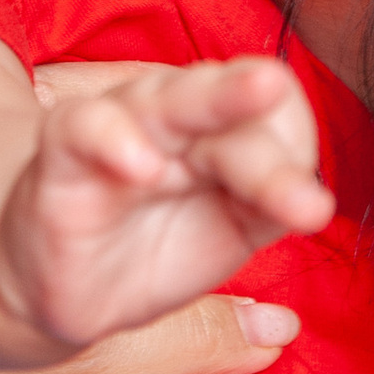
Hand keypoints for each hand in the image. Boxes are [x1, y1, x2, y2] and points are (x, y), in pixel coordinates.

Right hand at [0, 55, 332, 348]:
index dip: (294, 145)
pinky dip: (114, 138)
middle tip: (278, 88)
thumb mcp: (227, 235)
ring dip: (209, 96)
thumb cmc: (157, 248)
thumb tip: (304, 244)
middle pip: (224, 94)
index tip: (308, 210)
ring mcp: (122, 128)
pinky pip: (86, 126)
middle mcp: (178, 118)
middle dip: (253, 97)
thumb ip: (267, 214)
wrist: (70, 285)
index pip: (274, 112)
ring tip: (256, 90)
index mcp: (227, 133)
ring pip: (165, 97)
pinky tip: (143, 166)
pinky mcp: (64, 152)